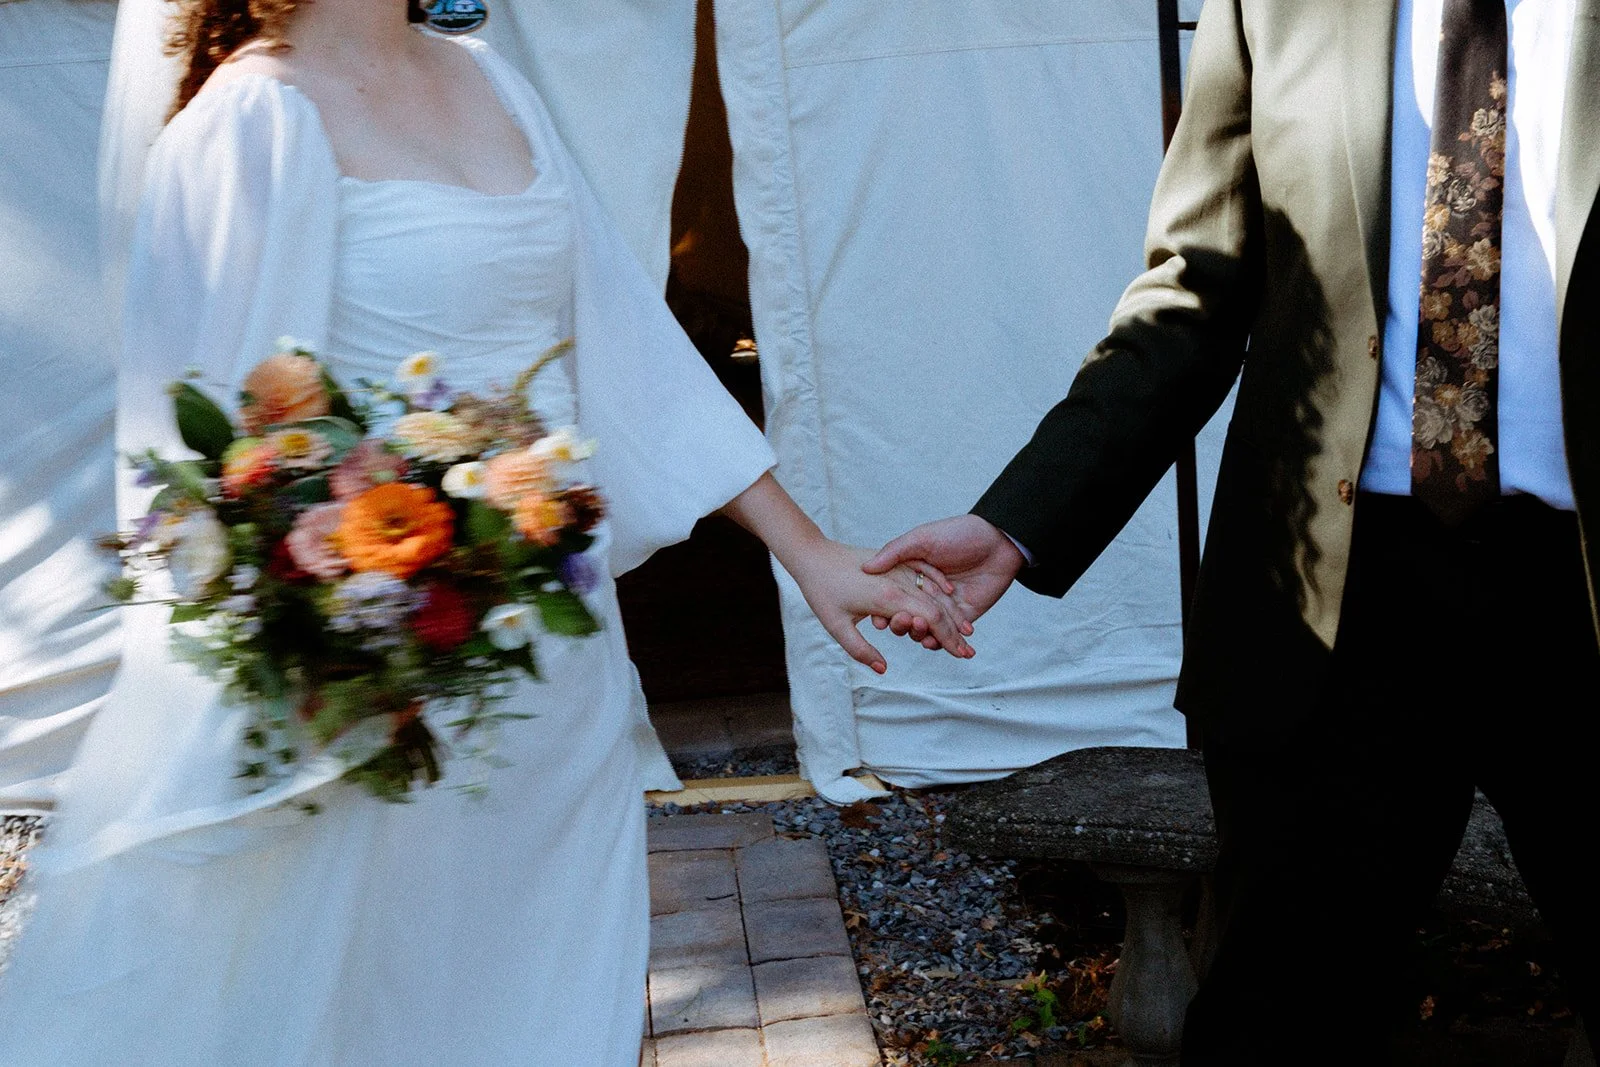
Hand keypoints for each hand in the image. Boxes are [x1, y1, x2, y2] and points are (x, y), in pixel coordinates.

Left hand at [786, 540, 974, 674]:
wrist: (813, 555)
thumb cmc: (821, 592)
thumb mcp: (836, 626)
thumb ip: (860, 649)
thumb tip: (883, 668)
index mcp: (886, 598)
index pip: (928, 620)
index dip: (946, 639)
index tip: (959, 655)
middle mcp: (897, 582)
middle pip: (936, 608)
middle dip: (954, 631)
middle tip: (969, 651)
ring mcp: (897, 570)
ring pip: (933, 591)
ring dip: (952, 611)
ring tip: (966, 630)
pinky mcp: (894, 563)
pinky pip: (924, 574)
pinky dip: (939, 587)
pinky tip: (950, 596)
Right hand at [862, 515, 1024, 649]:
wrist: (998, 542)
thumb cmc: (959, 534)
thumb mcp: (921, 538)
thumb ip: (894, 552)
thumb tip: (867, 567)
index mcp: (910, 575)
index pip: (890, 598)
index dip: (881, 610)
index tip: (876, 619)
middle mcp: (924, 593)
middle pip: (905, 616)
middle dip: (900, 623)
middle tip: (902, 620)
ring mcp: (943, 606)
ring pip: (924, 629)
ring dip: (918, 633)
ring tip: (919, 629)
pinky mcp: (962, 617)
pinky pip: (946, 635)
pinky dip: (938, 642)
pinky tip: (933, 642)